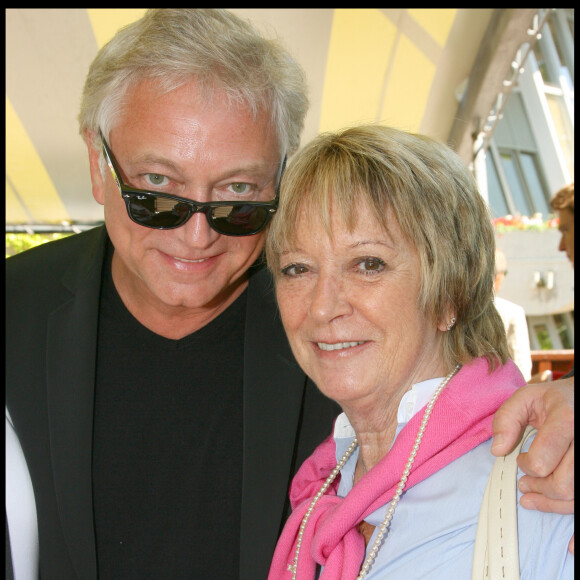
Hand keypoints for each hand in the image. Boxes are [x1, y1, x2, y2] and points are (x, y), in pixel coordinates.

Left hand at [491, 377, 573, 553]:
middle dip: (539, 489)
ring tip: (532, 498)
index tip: (521, 460)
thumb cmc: (555, 399)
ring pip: (576, 497)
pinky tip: (570, 545)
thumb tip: (497, 450)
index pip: (543, 461)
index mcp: (566, 421)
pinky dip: (577, 530)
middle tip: (524, 484)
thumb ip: (507, 419)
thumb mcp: (526, 397)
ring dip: (553, 505)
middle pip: (563, 484)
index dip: (527, 466)